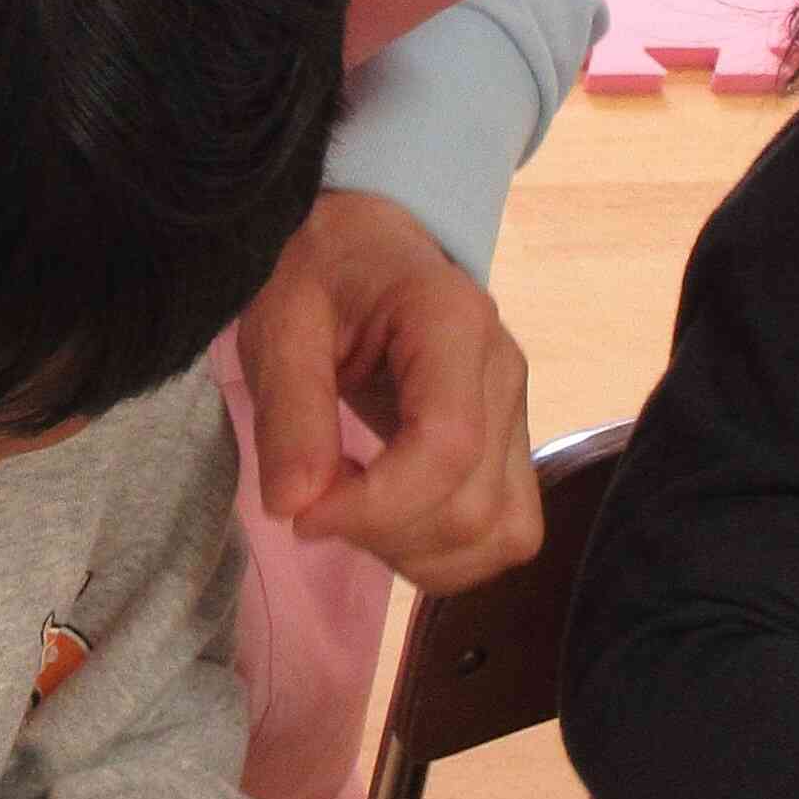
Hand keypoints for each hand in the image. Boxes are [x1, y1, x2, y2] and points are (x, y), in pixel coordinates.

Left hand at [236, 188, 537, 590]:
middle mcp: (504, 371)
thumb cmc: (320, 274)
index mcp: (453, 323)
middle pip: (474, 505)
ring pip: (501, 533)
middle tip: (315, 506)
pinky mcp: (512, 446)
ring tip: (353, 514)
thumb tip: (294, 507)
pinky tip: (388, 520)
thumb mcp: (280, 325)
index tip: (303, 514)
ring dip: (416, 553)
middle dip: (385, 533)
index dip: (376, 505)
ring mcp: (518, 413)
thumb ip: (289, 413)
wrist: (363, 245)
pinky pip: (504, 532)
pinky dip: (443, 552)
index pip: (447, 446)